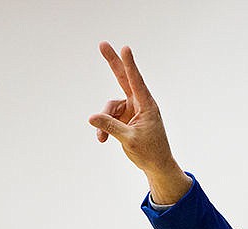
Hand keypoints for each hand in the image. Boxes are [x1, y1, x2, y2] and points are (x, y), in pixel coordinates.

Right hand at [89, 42, 191, 203]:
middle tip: (102, 44)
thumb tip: (91, 118)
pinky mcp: (125, 119)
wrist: (156, 165)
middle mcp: (140, 104)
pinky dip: (104, 128)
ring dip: (104, 121)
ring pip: (110, 107)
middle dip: (113, 63)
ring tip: (102, 138)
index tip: (126, 49)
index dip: (129, 65)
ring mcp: (132, 110)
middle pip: (124, 79)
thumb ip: (111, 127)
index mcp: (147, 105)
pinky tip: (103, 140)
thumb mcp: (129, 140)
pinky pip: (109, 118)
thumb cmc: (149, 152)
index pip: (136, 81)